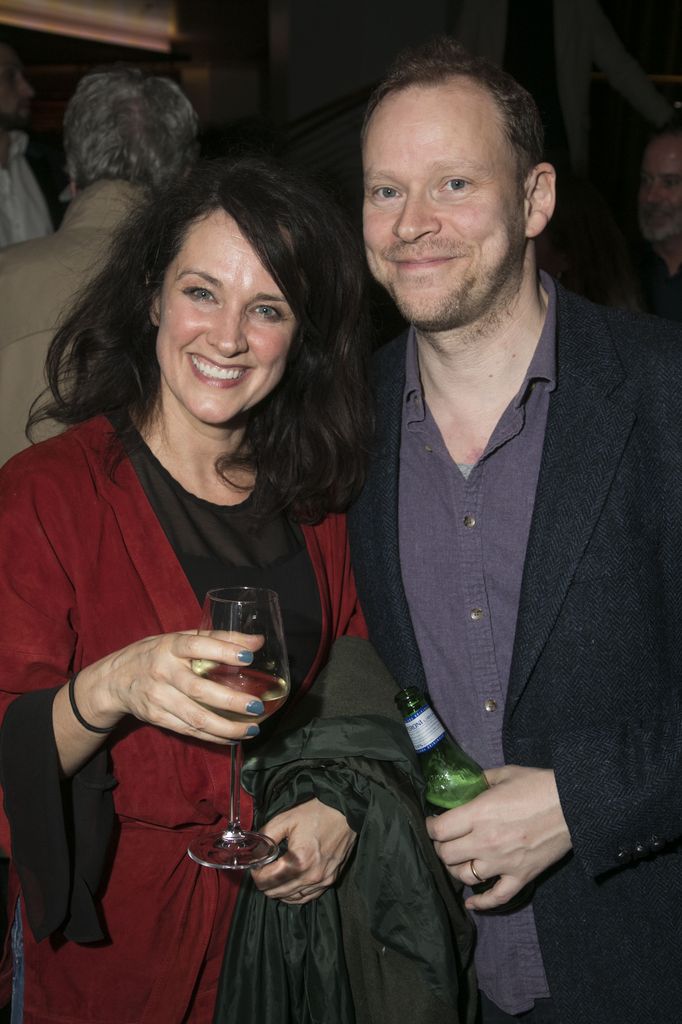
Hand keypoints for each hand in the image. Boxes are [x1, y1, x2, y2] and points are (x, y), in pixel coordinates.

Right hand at [76, 629, 264, 742]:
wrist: (114, 680)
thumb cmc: (156, 653)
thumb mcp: (181, 639)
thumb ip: (218, 638)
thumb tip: (257, 642)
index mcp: (170, 646)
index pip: (197, 646)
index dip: (223, 651)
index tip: (249, 657)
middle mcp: (163, 671)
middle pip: (198, 689)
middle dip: (231, 701)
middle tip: (257, 705)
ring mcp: (158, 697)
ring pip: (195, 717)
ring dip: (226, 727)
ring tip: (252, 729)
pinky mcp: (157, 717)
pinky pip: (189, 730)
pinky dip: (213, 737)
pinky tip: (233, 737)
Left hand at [252, 798, 356, 903]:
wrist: (344, 811)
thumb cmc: (317, 813)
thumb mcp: (286, 819)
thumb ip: (266, 836)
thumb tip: (254, 851)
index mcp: (298, 862)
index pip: (266, 882)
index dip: (256, 873)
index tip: (257, 863)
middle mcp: (311, 877)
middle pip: (275, 893)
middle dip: (265, 881)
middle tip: (265, 866)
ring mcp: (322, 881)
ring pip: (290, 899)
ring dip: (279, 889)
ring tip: (277, 872)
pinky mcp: (330, 881)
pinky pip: (307, 897)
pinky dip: (295, 894)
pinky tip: (290, 883)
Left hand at [426, 766, 571, 910]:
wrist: (574, 805)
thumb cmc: (538, 785)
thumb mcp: (504, 774)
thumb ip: (480, 781)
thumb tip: (466, 786)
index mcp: (478, 814)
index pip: (439, 830)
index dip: (430, 827)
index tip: (432, 824)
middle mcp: (485, 842)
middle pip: (447, 855)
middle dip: (441, 847)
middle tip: (445, 840)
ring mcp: (503, 863)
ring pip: (464, 877)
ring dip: (456, 869)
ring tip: (458, 860)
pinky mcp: (521, 877)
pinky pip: (496, 898)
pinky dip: (481, 903)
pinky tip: (471, 902)